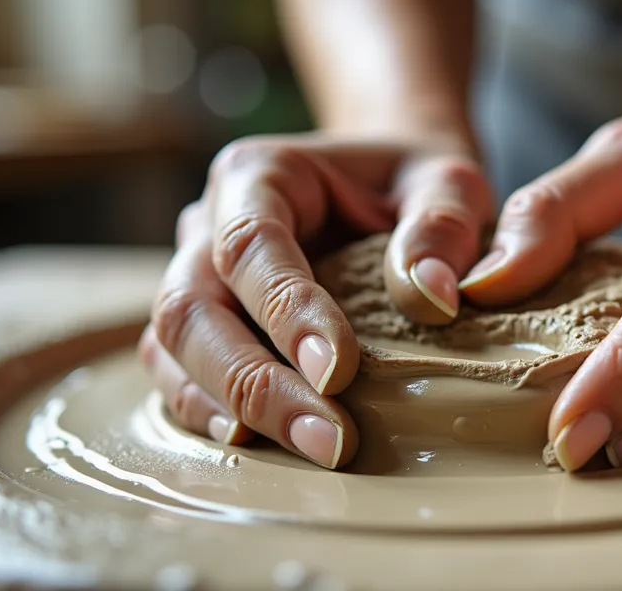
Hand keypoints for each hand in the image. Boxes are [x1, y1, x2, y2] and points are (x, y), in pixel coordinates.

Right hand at [139, 133, 493, 468]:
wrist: (393, 191)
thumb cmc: (416, 186)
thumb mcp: (448, 183)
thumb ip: (444, 225)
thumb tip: (434, 297)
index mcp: (259, 173)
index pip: (251, 244)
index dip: (286, 311)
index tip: (339, 371)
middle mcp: (209, 223)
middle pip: (192, 306)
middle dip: (254, 380)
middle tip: (331, 437)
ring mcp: (196, 276)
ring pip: (173, 348)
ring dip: (232, 406)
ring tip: (308, 449)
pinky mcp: (202, 327)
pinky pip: (179, 373)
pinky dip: (212, 413)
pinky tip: (263, 447)